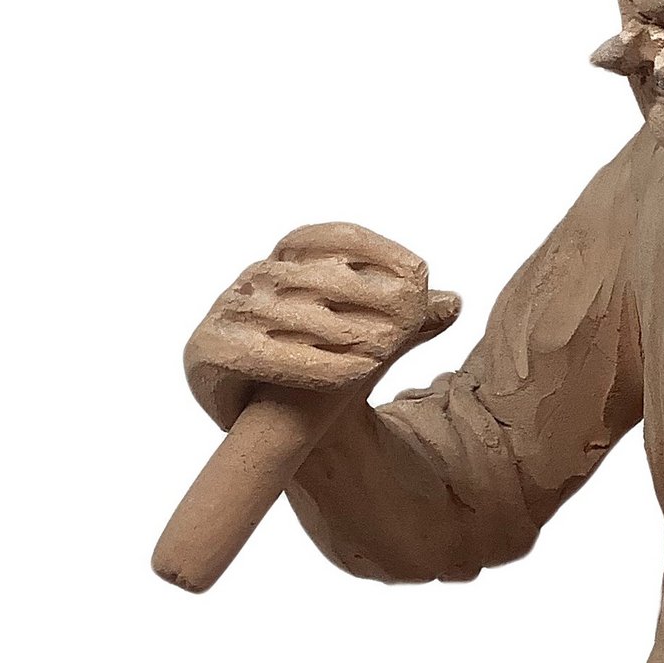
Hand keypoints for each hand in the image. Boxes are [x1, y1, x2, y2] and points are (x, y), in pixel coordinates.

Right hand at [185, 222, 459, 427]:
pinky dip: (312, 363)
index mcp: (286, 262)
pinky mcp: (208, 352)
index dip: (375, 250)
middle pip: (314, 276)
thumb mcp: (368, 338)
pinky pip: (265, 354)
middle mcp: (254, 279)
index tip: (420, 272)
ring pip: (291, 313)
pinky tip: (354, 373)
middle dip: (366, 293)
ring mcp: (227, 313)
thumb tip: (454, 302)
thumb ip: (406, 320)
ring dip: (342, 329)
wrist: (267, 425)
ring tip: (386, 347)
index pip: (328, 238)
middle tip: (410, 314)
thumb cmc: (320, 367)